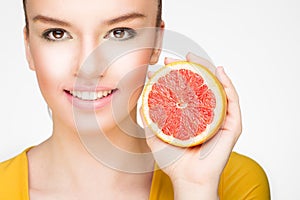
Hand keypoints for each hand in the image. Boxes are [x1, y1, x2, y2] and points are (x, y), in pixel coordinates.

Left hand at [140, 52, 241, 198]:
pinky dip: (228, 84)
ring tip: (195, 58)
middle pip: (202, 85)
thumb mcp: (155, 135)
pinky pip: (232, 101)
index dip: (177, 75)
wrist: (187, 180)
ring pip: (217, 88)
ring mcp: (220, 118)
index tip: (163, 65)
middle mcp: (207, 114)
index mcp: (191, 115)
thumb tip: (142, 96)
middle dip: (190, 68)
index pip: (186, 89)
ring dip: (208, 70)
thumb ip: (150, 117)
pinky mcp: (231, 126)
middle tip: (177, 59)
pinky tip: (219, 72)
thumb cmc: (173, 161)